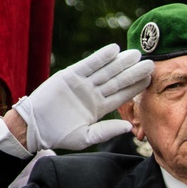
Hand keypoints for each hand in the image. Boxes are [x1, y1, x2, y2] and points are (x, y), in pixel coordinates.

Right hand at [12, 44, 152, 151]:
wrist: (35, 126)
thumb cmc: (59, 135)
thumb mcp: (86, 137)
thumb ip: (106, 131)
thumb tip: (128, 127)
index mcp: (100, 108)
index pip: (122, 95)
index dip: (136, 87)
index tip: (150, 80)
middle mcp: (94, 93)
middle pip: (118, 81)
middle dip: (134, 72)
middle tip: (151, 63)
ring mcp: (83, 84)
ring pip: (106, 71)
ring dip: (121, 62)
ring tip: (136, 54)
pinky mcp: (70, 76)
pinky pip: (88, 64)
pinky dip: (100, 57)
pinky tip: (114, 50)